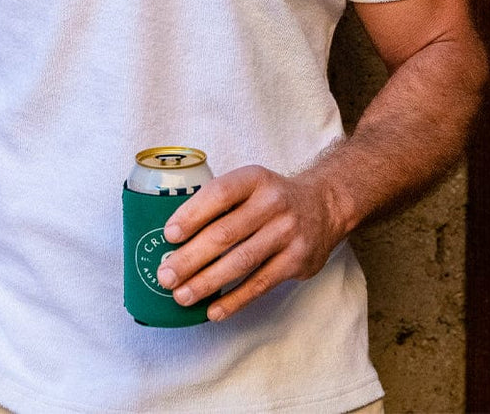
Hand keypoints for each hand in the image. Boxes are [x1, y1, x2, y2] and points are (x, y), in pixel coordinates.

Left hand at [155, 165, 349, 321]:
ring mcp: (287, 232)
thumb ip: (219, 205)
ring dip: (207, 282)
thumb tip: (174, 240)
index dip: (192, 215)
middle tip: (165, 276)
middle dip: (190, 258)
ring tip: (182, 296)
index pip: (219, 194)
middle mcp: (273, 203)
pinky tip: (213, 310)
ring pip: (241, 262)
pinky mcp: (297, 260)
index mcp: (254, 179)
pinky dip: (234, 300)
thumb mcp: (249, 186)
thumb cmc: (270, 199)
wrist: (324, 206)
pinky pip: (260, 284)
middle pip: (225, 233)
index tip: (169, 235)